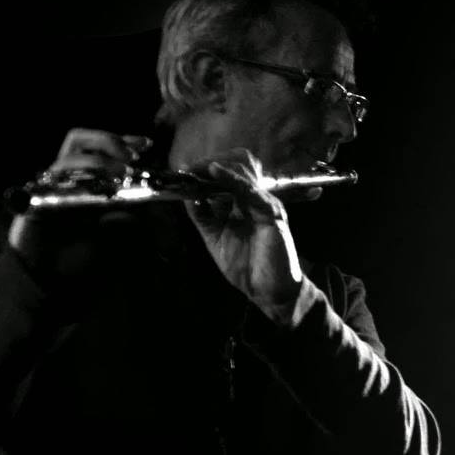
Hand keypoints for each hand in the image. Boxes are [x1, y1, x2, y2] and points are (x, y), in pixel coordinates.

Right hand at [8, 127, 151, 264]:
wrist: (47, 275)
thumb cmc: (78, 255)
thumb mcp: (113, 235)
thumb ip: (127, 219)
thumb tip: (146, 202)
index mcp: (85, 180)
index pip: (101, 148)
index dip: (122, 141)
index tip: (147, 143)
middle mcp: (67, 177)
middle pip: (80, 139)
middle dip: (108, 141)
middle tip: (132, 156)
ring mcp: (51, 184)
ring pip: (70, 155)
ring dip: (99, 159)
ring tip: (122, 172)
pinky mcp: (37, 195)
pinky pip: (55, 177)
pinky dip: (76, 177)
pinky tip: (96, 186)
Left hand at [181, 150, 308, 322]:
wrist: (268, 291)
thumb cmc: (247, 268)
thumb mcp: (214, 237)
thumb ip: (202, 216)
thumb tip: (185, 195)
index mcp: (242, 204)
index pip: (226, 174)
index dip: (204, 168)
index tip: (182, 170)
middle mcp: (255, 200)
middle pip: (237, 164)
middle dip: (208, 163)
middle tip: (187, 169)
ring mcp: (265, 204)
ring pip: (243, 171)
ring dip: (216, 167)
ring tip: (195, 169)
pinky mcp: (272, 213)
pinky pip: (250, 190)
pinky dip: (232, 178)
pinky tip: (215, 172)